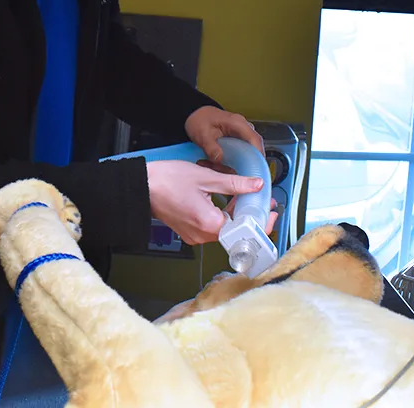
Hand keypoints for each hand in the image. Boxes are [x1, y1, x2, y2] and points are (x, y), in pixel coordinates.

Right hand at [145, 160, 276, 245]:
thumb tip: (256, 185)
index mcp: (209, 223)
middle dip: (249, 215)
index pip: (245, 230)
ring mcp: (193, 235)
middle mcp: (202, 235)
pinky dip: (220, 216)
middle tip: (257, 200)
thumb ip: (235, 184)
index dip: (261, 221)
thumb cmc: (168, 180)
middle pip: (235, 230)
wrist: (142, 186)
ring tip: (240, 197)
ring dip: (234, 215)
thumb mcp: (206, 177)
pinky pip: (211, 228)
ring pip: (223, 229)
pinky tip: (222, 202)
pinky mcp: (188, 232)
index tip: (271, 213)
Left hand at [184, 105, 263, 163]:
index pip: (255, 140)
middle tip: (237, 174)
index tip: (255, 169)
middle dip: (247, 163)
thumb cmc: (199, 119)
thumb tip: (219, 159)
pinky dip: (233, 161)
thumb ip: (210, 147)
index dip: (258, 156)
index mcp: (238, 123)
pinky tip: (220, 165)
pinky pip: (241, 154)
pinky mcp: (237, 141)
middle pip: (255, 149)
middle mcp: (243, 129)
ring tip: (221, 168)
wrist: (195, 115)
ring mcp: (241, 135)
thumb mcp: (202, 134)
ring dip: (238, 163)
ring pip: (248, 153)